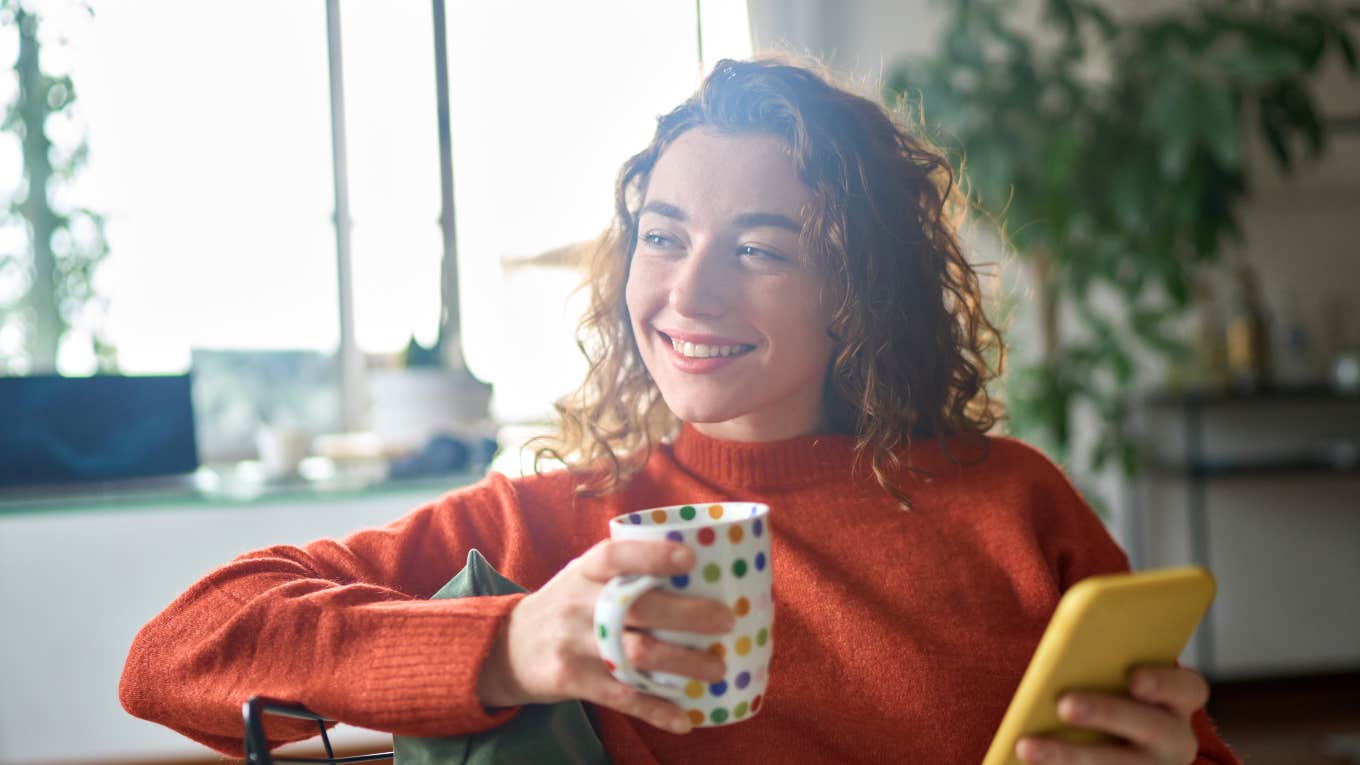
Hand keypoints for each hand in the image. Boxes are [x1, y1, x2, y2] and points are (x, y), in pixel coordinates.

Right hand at [476, 539, 735, 734]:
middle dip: (688, 615)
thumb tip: (701, 574)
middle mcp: (578, 603)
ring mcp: (573, 643)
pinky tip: (684, 719)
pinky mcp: (570, 680)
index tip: (691, 558)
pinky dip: (655, 709)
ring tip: (718, 671)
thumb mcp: (583, 577)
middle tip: (727, 621)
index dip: (653, 555)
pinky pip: (619, 696)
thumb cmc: (565, 605)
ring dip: (682, 664)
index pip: (617, 555)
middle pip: (638, 607)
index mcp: (585, 570)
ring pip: (634, 654)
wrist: (506, 647)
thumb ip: (626, 573)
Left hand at [1016, 665, 1209, 763]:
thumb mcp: (1111, 676)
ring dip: (1069, 756)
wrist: (1112, 735)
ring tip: (1026, 747)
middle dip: (1105, 713)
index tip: (1134, 678)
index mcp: (1177, 701)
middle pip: (1150, 726)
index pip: (1187, 688)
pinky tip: (1024, 758)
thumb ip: (1098, 663)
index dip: (1163, 682)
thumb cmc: (1105, 689)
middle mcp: (1173, 739)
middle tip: (1064, 705)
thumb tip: (1058, 653)